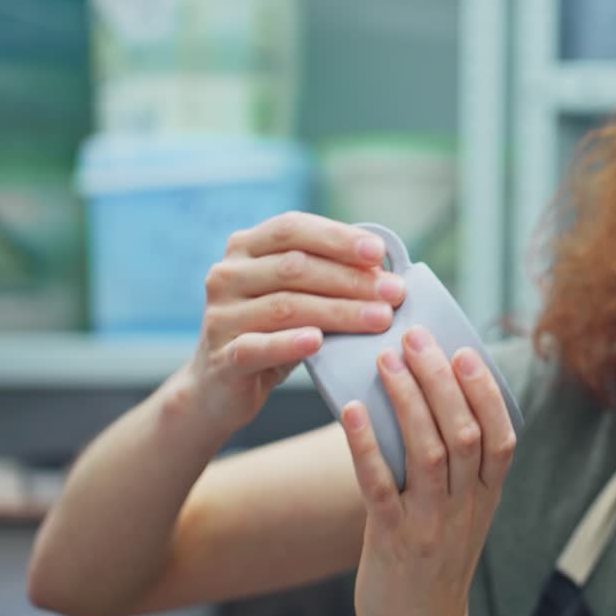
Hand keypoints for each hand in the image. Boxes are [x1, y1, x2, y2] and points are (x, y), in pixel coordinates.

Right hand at [185, 211, 406, 432]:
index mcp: (246, 247)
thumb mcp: (298, 297)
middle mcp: (228, 274)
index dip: (337, 238)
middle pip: (295, 267)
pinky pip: (256, 346)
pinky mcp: (221, 358)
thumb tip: (385, 270)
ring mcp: (220, 315)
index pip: (293, 228)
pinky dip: (289, 343)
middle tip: (395, 293)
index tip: (379, 253)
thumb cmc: (273, 333)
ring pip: (285, 306)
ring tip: (380, 319)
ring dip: (339, 311)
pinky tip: (318, 341)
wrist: (220, 387)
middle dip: (351, 279)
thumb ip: (329, 277)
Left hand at [343, 326, 516, 615]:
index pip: (501, 435)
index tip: (464, 351)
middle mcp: (466, 507)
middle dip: (441, 380)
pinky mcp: (392, 539)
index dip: (485, 391)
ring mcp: (432, 523)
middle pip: (464, 432)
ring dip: (409, 400)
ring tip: (387, 360)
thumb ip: (458, 466)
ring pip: (430, 451)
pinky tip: (353, 410)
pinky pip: (380, 485)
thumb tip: (426, 396)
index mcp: (488, 496)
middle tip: (416, 338)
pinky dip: (367, 444)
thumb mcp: (463, 513)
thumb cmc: (434, 559)